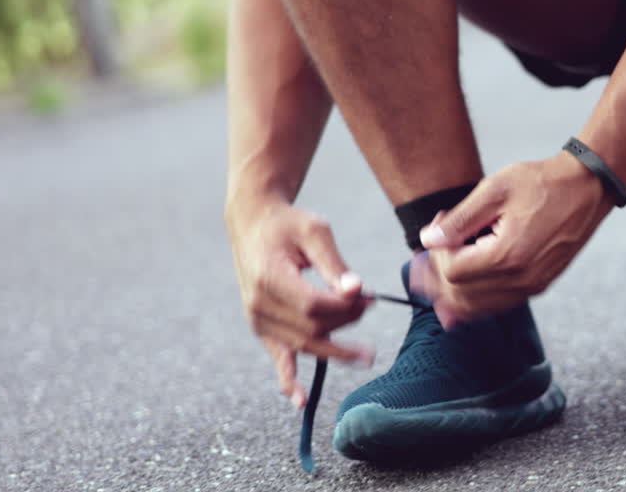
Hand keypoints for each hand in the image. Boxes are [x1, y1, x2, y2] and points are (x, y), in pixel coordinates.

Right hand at [227, 198, 373, 407]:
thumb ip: (335, 263)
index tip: (370, 297)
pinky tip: (301, 400)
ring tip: (365, 352)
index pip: (314, 306)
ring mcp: (258, 320)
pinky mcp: (262, 328)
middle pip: (312, 328)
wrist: (254, 225)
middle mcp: (258, 304)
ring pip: (303, 345)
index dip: (346, 307)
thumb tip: (358, 290)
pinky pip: (278, 358)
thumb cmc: (288, 224)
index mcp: (269, 277)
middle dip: (347, 322)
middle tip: (371, 306)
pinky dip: (289, 380)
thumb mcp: (315, 231)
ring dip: (336, 349)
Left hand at [413, 152, 612, 326]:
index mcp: (509, 254)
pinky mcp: (539, 285)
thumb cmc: (542, 182)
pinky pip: (498, 305)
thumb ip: (459, 219)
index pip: (453, 271)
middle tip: (424, 258)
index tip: (438, 227)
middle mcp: (522, 279)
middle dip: (436, 278)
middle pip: (462, 295)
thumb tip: (427, 240)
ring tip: (432, 279)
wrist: (587, 187)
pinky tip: (457, 299)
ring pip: (478, 308)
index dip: (436, 254)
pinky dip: (474, 302)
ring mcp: (533, 286)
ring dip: (451, 295)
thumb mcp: (495, 189)